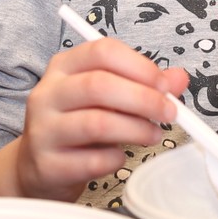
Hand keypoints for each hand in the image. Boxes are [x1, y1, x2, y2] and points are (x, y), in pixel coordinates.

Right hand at [11, 38, 188, 200]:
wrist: (38, 167)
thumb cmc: (77, 123)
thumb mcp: (108, 97)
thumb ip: (142, 84)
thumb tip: (178, 78)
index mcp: (64, 67)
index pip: (102, 51)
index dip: (140, 66)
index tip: (165, 85)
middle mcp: (48, 94)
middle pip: (98, 85)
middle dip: (143, 99)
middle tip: (169, 112)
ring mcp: (43, 130)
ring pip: (96, 123)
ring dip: (136, 129)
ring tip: (154, 135)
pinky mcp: (47, 164)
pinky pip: (92, 161)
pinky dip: (116, 159)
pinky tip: (120, 156)